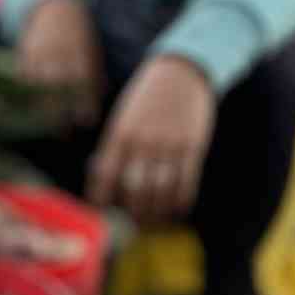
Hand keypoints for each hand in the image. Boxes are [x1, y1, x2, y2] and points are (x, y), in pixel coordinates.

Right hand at [16, 0, 102, 128]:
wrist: (55, 7)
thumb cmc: (77, 34)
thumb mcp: (90, 51)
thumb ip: (93, 76)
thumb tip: (95, 104)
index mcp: (79, 55)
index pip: (83, 85)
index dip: (84, 105)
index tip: (85, 122)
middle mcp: (60, 56)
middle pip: (59, 91)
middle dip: (61, 114)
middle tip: (63, 134)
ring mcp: (41, 55)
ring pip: (39, 87)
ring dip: (41, 108)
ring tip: (42, 125)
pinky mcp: (25, 54)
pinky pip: (24, 78)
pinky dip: (26, 94)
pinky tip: (28, 108)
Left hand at [87, 55, 215, 223]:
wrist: (181, 71)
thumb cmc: (146, 99)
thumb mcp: (123, 118)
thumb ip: (115, 148)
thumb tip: (107, 184)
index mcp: (120, 134)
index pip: (104, 176)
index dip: (102, 198)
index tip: (103, 210)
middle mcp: (143, 141)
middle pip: (134, 190)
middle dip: (132, 212)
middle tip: (134, 222)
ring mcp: (169, 144)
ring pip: (160, 191)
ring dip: (156, 212)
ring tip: (154, 219)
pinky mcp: (192, 146)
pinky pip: (186, 183)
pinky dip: (180, 201)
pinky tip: (177, 209)